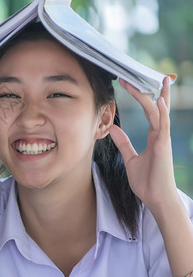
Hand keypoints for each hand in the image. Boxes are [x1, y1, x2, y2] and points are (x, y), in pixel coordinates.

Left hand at [109, 77, 177, 212]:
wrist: (155, 199)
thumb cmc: (146, 181)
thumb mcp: (130, 158)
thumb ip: (123, 143)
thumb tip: (113, 128)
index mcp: (154, 136)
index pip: (149, 111)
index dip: (141, 96)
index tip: (129, 83)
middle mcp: (161, 135)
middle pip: (155, 107)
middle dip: (144, 91)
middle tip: (130, 77)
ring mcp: (163, 140)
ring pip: (160, 113)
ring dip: (154, 96)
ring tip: (154, 79)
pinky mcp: (163, 147)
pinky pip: (163, 126)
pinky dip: (162, 113)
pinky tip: (158, 101)